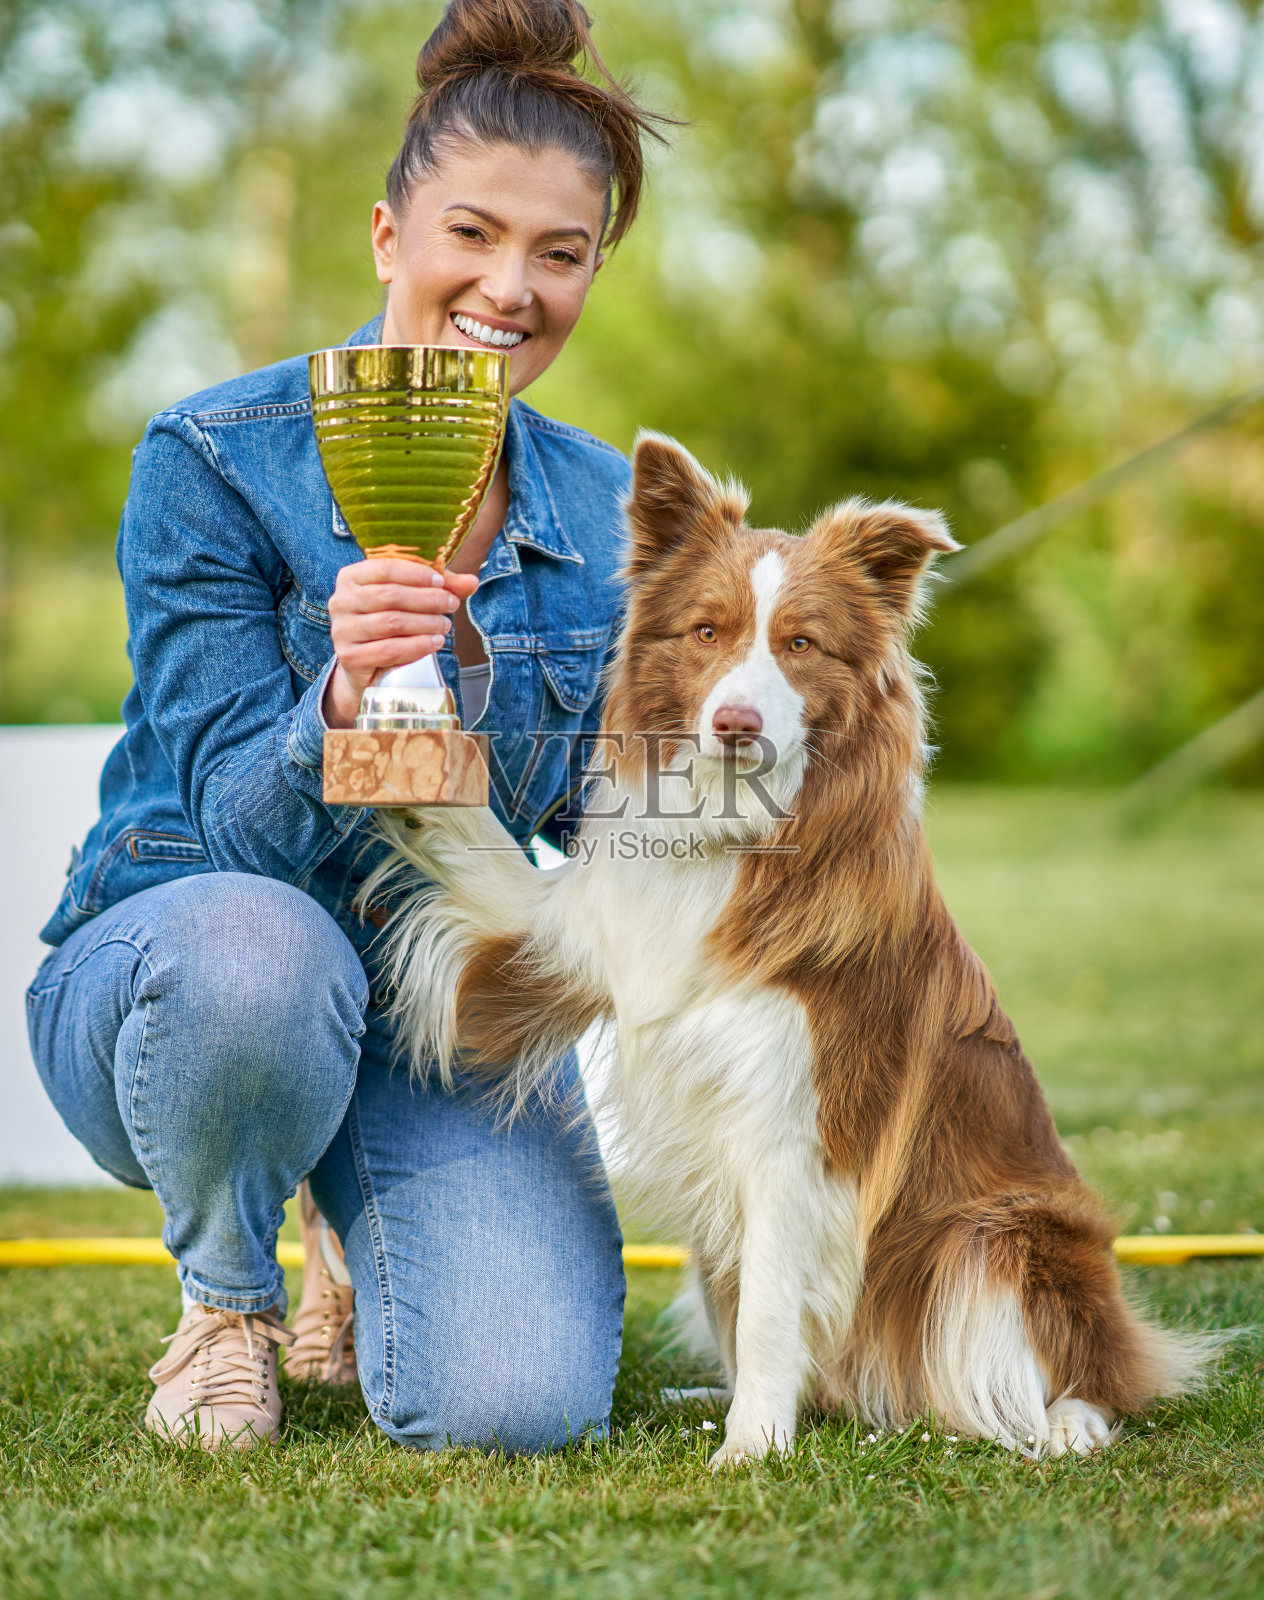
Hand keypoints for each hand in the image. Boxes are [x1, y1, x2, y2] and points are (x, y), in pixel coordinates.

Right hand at [322, 558, 479, 729]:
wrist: (364, 664)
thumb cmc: (388, 621)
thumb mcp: (411, 599)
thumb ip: (439, 587)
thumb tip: (472, 581)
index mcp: (351, 577)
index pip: (386, 567)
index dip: (417, 574)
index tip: (442, 582)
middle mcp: (340, 600)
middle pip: (391, 596)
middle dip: (427, 600)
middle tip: (451, 604)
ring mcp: (342, 630)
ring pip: (392, 623)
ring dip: (426, 623)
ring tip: (446, 625)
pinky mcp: (350, 657)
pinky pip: (389, 650)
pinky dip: (417, 646)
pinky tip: (435, 642)